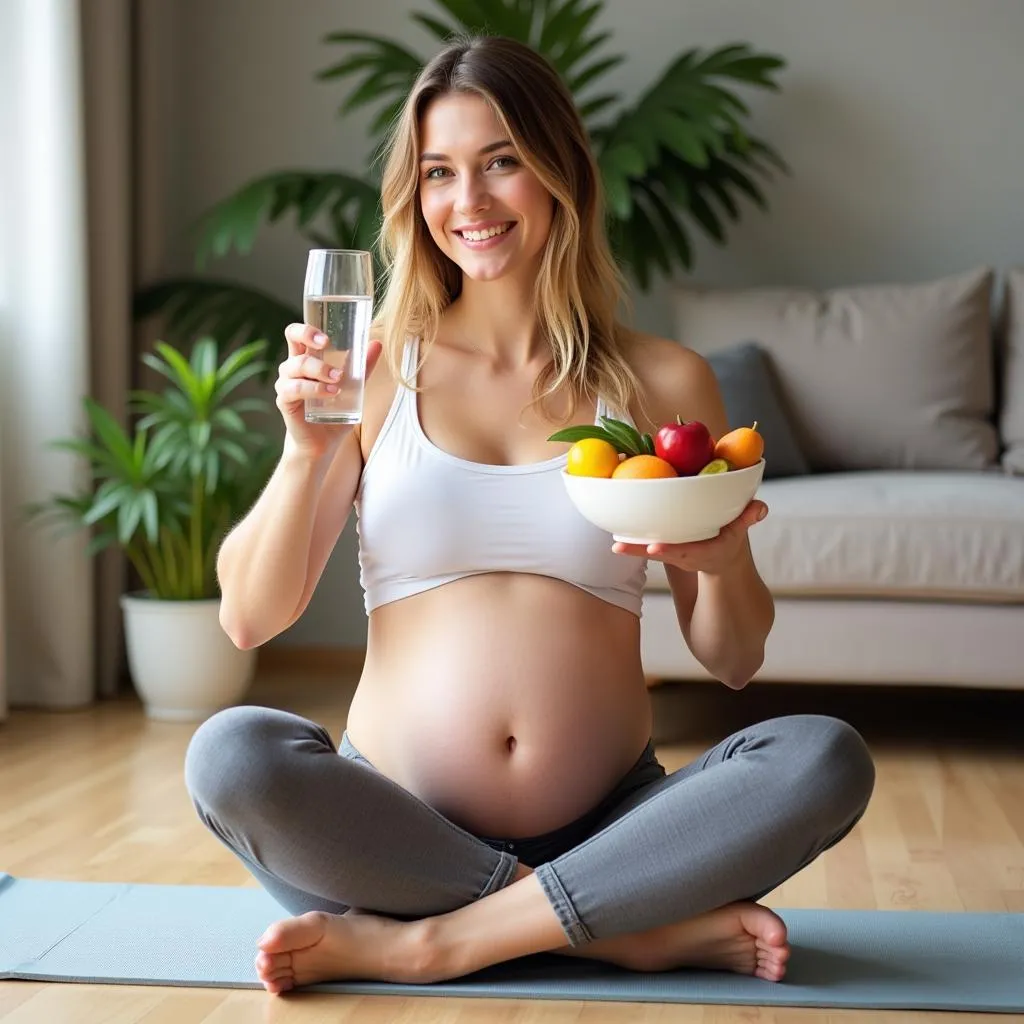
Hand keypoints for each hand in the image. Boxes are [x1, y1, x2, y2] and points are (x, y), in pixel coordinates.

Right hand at [275, 323, 381, 459]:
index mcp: (306, 358)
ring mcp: (286, 383)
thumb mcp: (353, 387)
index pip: (297, 333)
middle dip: (309, 338)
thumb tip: (377, 343)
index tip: (326, 335)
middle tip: (327, 344)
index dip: (307, 328)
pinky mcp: (285, 401)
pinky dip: (313, 389)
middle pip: (292, 340)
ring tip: (338, 380)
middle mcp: (293, 367)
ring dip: (319, 369)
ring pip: (296, 365)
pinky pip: (294, 389)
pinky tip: (330, 393)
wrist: (323, 442)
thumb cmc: (335, 411)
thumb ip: (363, 367)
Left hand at [612, 499, 767, 574]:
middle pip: (659, 553)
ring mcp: (672, 552)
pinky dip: (631, 540)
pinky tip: (613, 532)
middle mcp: (683, 554)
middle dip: (640, 551)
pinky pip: (645, 543)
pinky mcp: (662, 547)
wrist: (720, 558)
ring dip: (631, 547)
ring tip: (614, 544)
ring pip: (648, 550)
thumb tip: (761, 508)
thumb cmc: (729, 539)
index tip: (654, 549)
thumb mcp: (740, 532)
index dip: (669, 550)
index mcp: (701, 551)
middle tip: (620, 548)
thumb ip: (748, 518)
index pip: (684, 551)